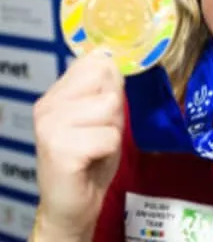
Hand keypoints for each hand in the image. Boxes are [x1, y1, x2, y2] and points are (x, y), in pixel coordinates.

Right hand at [33, 50, 123, 238]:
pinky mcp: (59, 148)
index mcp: (56, 94)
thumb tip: (112, 60)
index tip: (102, 110)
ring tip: (96, 146)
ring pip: (110, 106)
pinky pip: (109, 136)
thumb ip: (107, 89)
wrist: (73, 203)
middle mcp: (48, 105)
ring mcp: (50, 126)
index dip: (111, 83)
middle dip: (115, 109)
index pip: (94, 62)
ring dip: (113, 129)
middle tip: (99, 133)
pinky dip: (110, 149)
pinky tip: (92, 159)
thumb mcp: (104, 117)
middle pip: (105, 81)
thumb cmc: (91, 158)